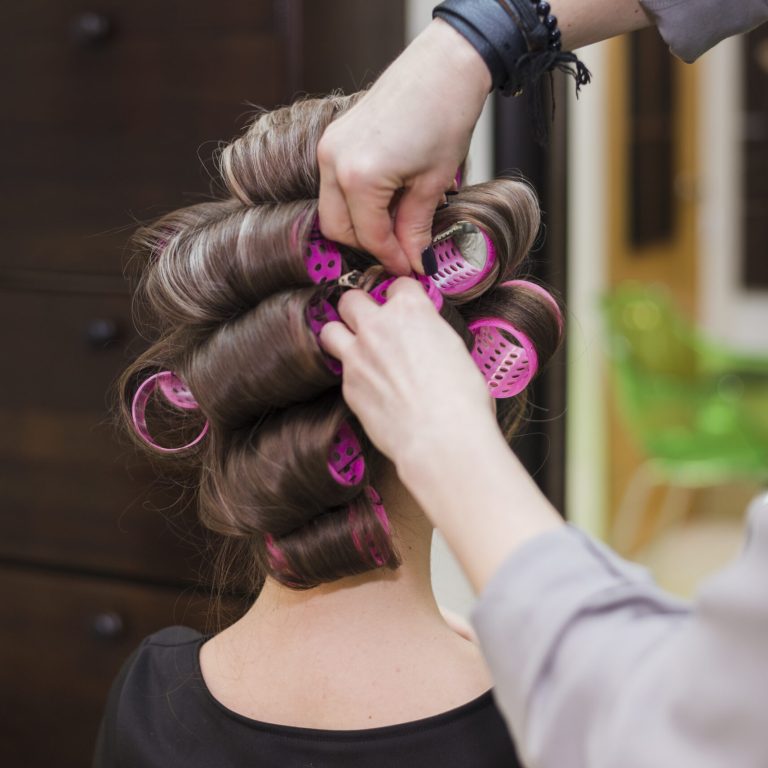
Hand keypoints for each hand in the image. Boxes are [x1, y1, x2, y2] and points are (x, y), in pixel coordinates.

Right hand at [317, 19, 490, 275]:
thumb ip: (416, 227)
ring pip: (332, 209)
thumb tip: (416, 261)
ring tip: (396, 228)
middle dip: (368, 246)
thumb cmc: (444, 114)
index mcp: (359, 178)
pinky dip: (355, 202)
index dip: (392, 258)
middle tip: (401, 253)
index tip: (411, 268)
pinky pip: (334, 185)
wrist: (444, 64)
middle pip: (338, 229)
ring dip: (360, 226)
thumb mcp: (433, 183)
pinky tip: (386, 203)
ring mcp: (329, 147)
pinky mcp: (334, 138)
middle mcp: (334, 163)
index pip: (370, 237)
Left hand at [319, 278, 495, 471]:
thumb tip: (428, 341)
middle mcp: (378, 327)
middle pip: (351, 299)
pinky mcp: (348, 386)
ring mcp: (358, 356)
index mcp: (411, 311)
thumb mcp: (455, 350)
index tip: (404, 306)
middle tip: (371, 321)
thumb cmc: (461, 399)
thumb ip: (431, 335)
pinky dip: (353, 375)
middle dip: (359, 307)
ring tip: (356, 348)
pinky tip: (371, 388)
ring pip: (330, 330)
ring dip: (341, 334)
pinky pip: (342, 371)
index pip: (398, 285)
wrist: (441, 437)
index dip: (402, 296)